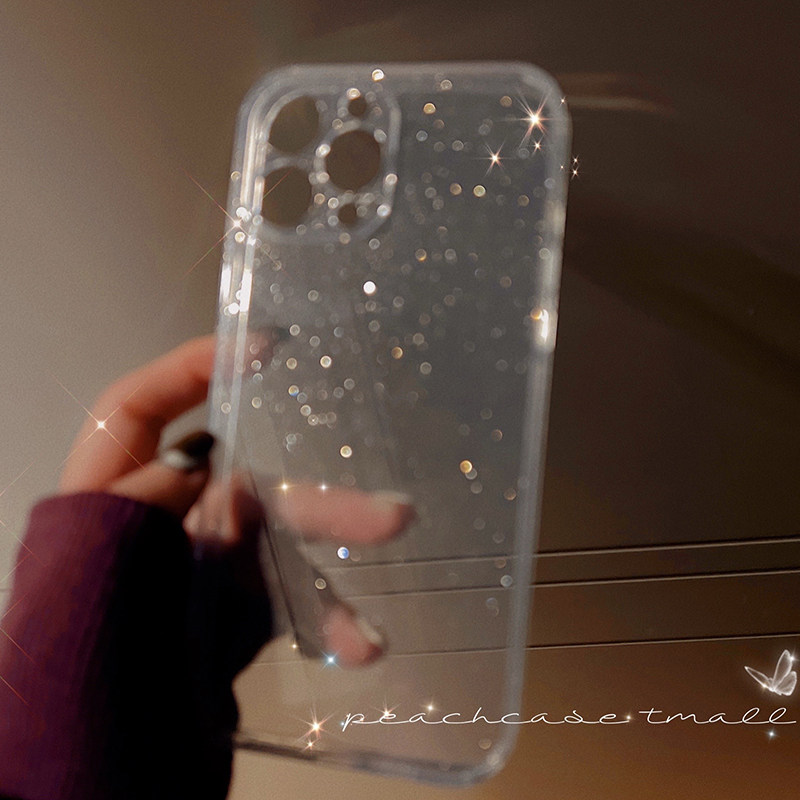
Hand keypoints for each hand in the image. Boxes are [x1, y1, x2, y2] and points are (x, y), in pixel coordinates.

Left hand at [58, 335, 414, 666]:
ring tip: (393, 576)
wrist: (89, 745)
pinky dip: (323, 619)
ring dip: (337, 567)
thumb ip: (145, 505)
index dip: (196, 364)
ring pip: (283, 545)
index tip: (266, 346)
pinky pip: (285, 600)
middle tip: (391, 511)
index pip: (144, 403)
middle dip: (320, 498)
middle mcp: (171, 512)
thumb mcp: (90, 559)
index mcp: (116, 486)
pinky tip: (360, 644)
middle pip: (250, 482)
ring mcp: (208, 561)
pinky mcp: (234, 609)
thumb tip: (212, 473)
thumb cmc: (74, 636)